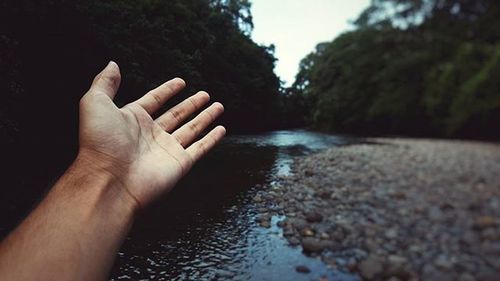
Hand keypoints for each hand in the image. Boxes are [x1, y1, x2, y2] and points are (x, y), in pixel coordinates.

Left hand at [78, 61, 224, 209]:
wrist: (109, 181)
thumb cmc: (100, 143)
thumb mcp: (95, 104)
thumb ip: (105, 83)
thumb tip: (112, 64)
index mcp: (133, 120)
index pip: (155, 100)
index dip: (167, 90)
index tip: (180, 82)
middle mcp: (152, 135)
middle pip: (177, 114)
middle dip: (192, 104)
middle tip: (205, 94)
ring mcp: (167, 149)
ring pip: (192, 129)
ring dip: (205, 117)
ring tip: (219, 106)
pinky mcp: (180, 164)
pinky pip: (200, 148)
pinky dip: (211, 139)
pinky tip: (221, 129)